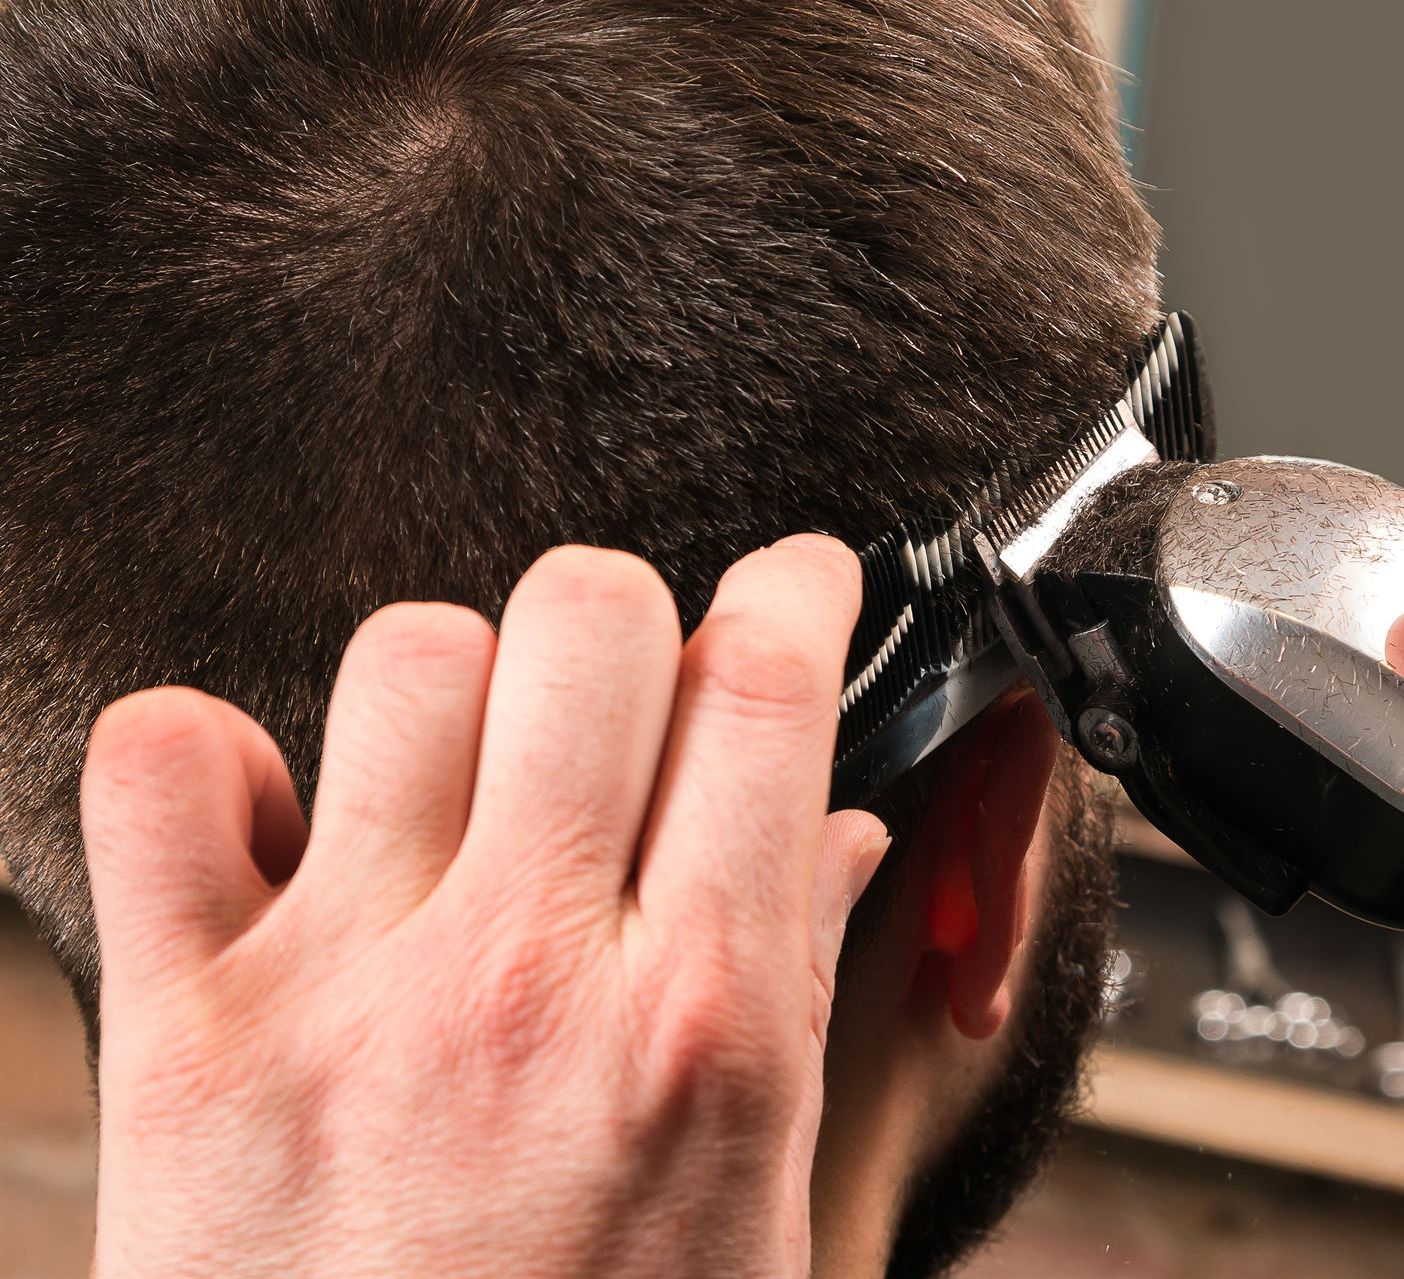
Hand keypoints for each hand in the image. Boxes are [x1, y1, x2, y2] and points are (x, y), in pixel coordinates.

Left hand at [82, 537, 885, 1277]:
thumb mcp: (764, 1215)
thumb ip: (807, 995)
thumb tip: (833, 840)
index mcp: (703, 1026)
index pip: (771, 693)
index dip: (799, 595)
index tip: (796, 592)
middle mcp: (527, 981)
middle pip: (592, 621)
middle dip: (632, 627)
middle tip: (631, 703)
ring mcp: (342, 993)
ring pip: (407, 659)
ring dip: (457, 692)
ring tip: (467, 790)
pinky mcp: (184, 1034)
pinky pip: (167, 765)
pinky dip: (220, 759)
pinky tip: (291, 831)